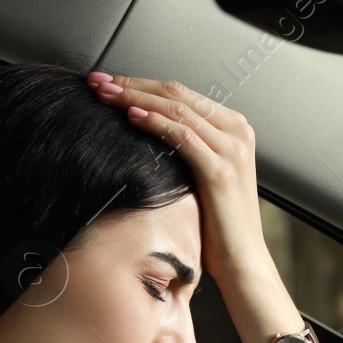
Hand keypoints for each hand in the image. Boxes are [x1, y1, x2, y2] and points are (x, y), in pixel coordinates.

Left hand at [85, 71, 268, 289]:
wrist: (243, 261)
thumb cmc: (219, 225)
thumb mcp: (204, 176)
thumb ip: (188, 148)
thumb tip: (146, 130)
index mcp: (234, 128)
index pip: (182, 94)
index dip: (142, 83)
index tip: (109, 82)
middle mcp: (237, 131)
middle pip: (177, 94)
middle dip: (133, 84)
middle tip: (99, 82)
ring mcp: (231, 149)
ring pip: (176, 109)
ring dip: (136, 98)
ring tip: (105, 95)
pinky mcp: (221, 172)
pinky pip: (182, 136)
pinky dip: (154, 122)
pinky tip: (130, 115)